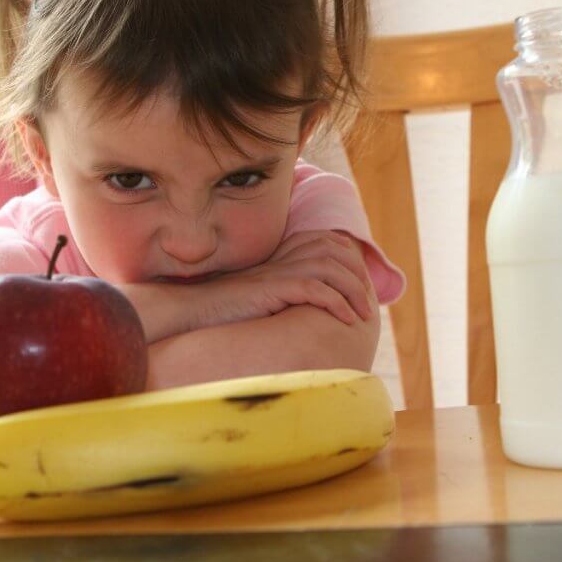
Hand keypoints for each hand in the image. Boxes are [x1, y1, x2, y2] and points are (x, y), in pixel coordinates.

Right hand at [188, 230, 373, 329]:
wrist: (194, 309)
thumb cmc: (224, 309)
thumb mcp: (260, 296)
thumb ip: (283, 293)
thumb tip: (308, 307)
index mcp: (282, 258)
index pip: (327, 243)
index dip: (349, 260)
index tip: (361, 287)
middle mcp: (283, 259)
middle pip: (334, 251)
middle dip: (358, 276)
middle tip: (368, 304)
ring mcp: (278, 272)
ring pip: (330, 269)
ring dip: (353, 292)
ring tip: (362, 315)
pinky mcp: (272, 288)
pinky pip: (314, 290)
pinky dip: (335, 303)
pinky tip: (345, 319)